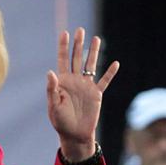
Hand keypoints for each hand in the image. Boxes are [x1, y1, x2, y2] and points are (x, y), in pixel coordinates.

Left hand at [47, 28, 119, 152]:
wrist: (75, 134)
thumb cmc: (60, 121)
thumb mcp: (53, 105)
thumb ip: (52, 88)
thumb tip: (50, 72)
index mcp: (62, 82)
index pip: (62, 60)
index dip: (63, 46)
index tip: (65, 32)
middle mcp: (75, 81)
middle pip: (77, 58)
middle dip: (78, 44)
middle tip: (81, 30)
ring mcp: (86, 86)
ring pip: (91, 65)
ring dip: (93, 52)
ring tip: (96, 38)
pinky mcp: (97, 94)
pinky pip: (104, 81)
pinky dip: (110, 73)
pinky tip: (115, 63)